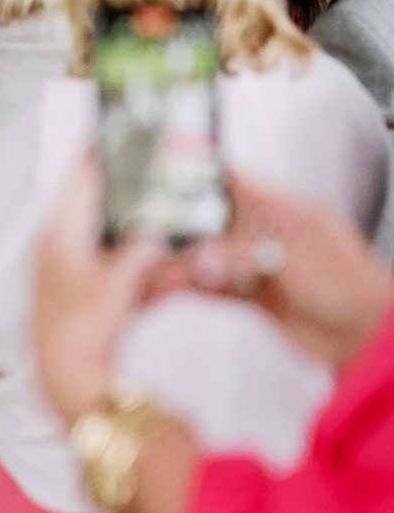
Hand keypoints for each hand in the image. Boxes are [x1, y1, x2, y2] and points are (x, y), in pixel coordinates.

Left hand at [34, 158, 167, 424]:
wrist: (69, 382)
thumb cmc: (82, 331)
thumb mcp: (117, 285)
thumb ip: (140, 252)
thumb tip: (158, 231)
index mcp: (58, 235)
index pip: (80, 180)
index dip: (100, 153)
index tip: (122, 129)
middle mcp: (61, 247)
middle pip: (104, 208)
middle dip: (137, 197)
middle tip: (167, 175)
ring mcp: (75, 270)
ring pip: (119, 240)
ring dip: (148, 237)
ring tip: (181, 222)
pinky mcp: (91, 293)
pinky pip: (124, 269)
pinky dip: (147, 268)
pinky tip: (178, 267)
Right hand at [165, 175, 393, 370]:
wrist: (367, 337)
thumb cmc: (348, 285)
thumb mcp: (291, 257)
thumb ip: (240, 254)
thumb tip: (197, 258)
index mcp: (280, 208)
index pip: (230, 182)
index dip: (195, 177)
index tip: (159, 176)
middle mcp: (263, 233)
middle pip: (207, 222)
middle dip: (176, 228)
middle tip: (144, 235)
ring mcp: (255, 265)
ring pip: (204, 258)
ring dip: (178, 264)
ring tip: (153, 270)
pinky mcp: (250, 296)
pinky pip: (209, 288)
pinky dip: (187, 288)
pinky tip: (167, 288)